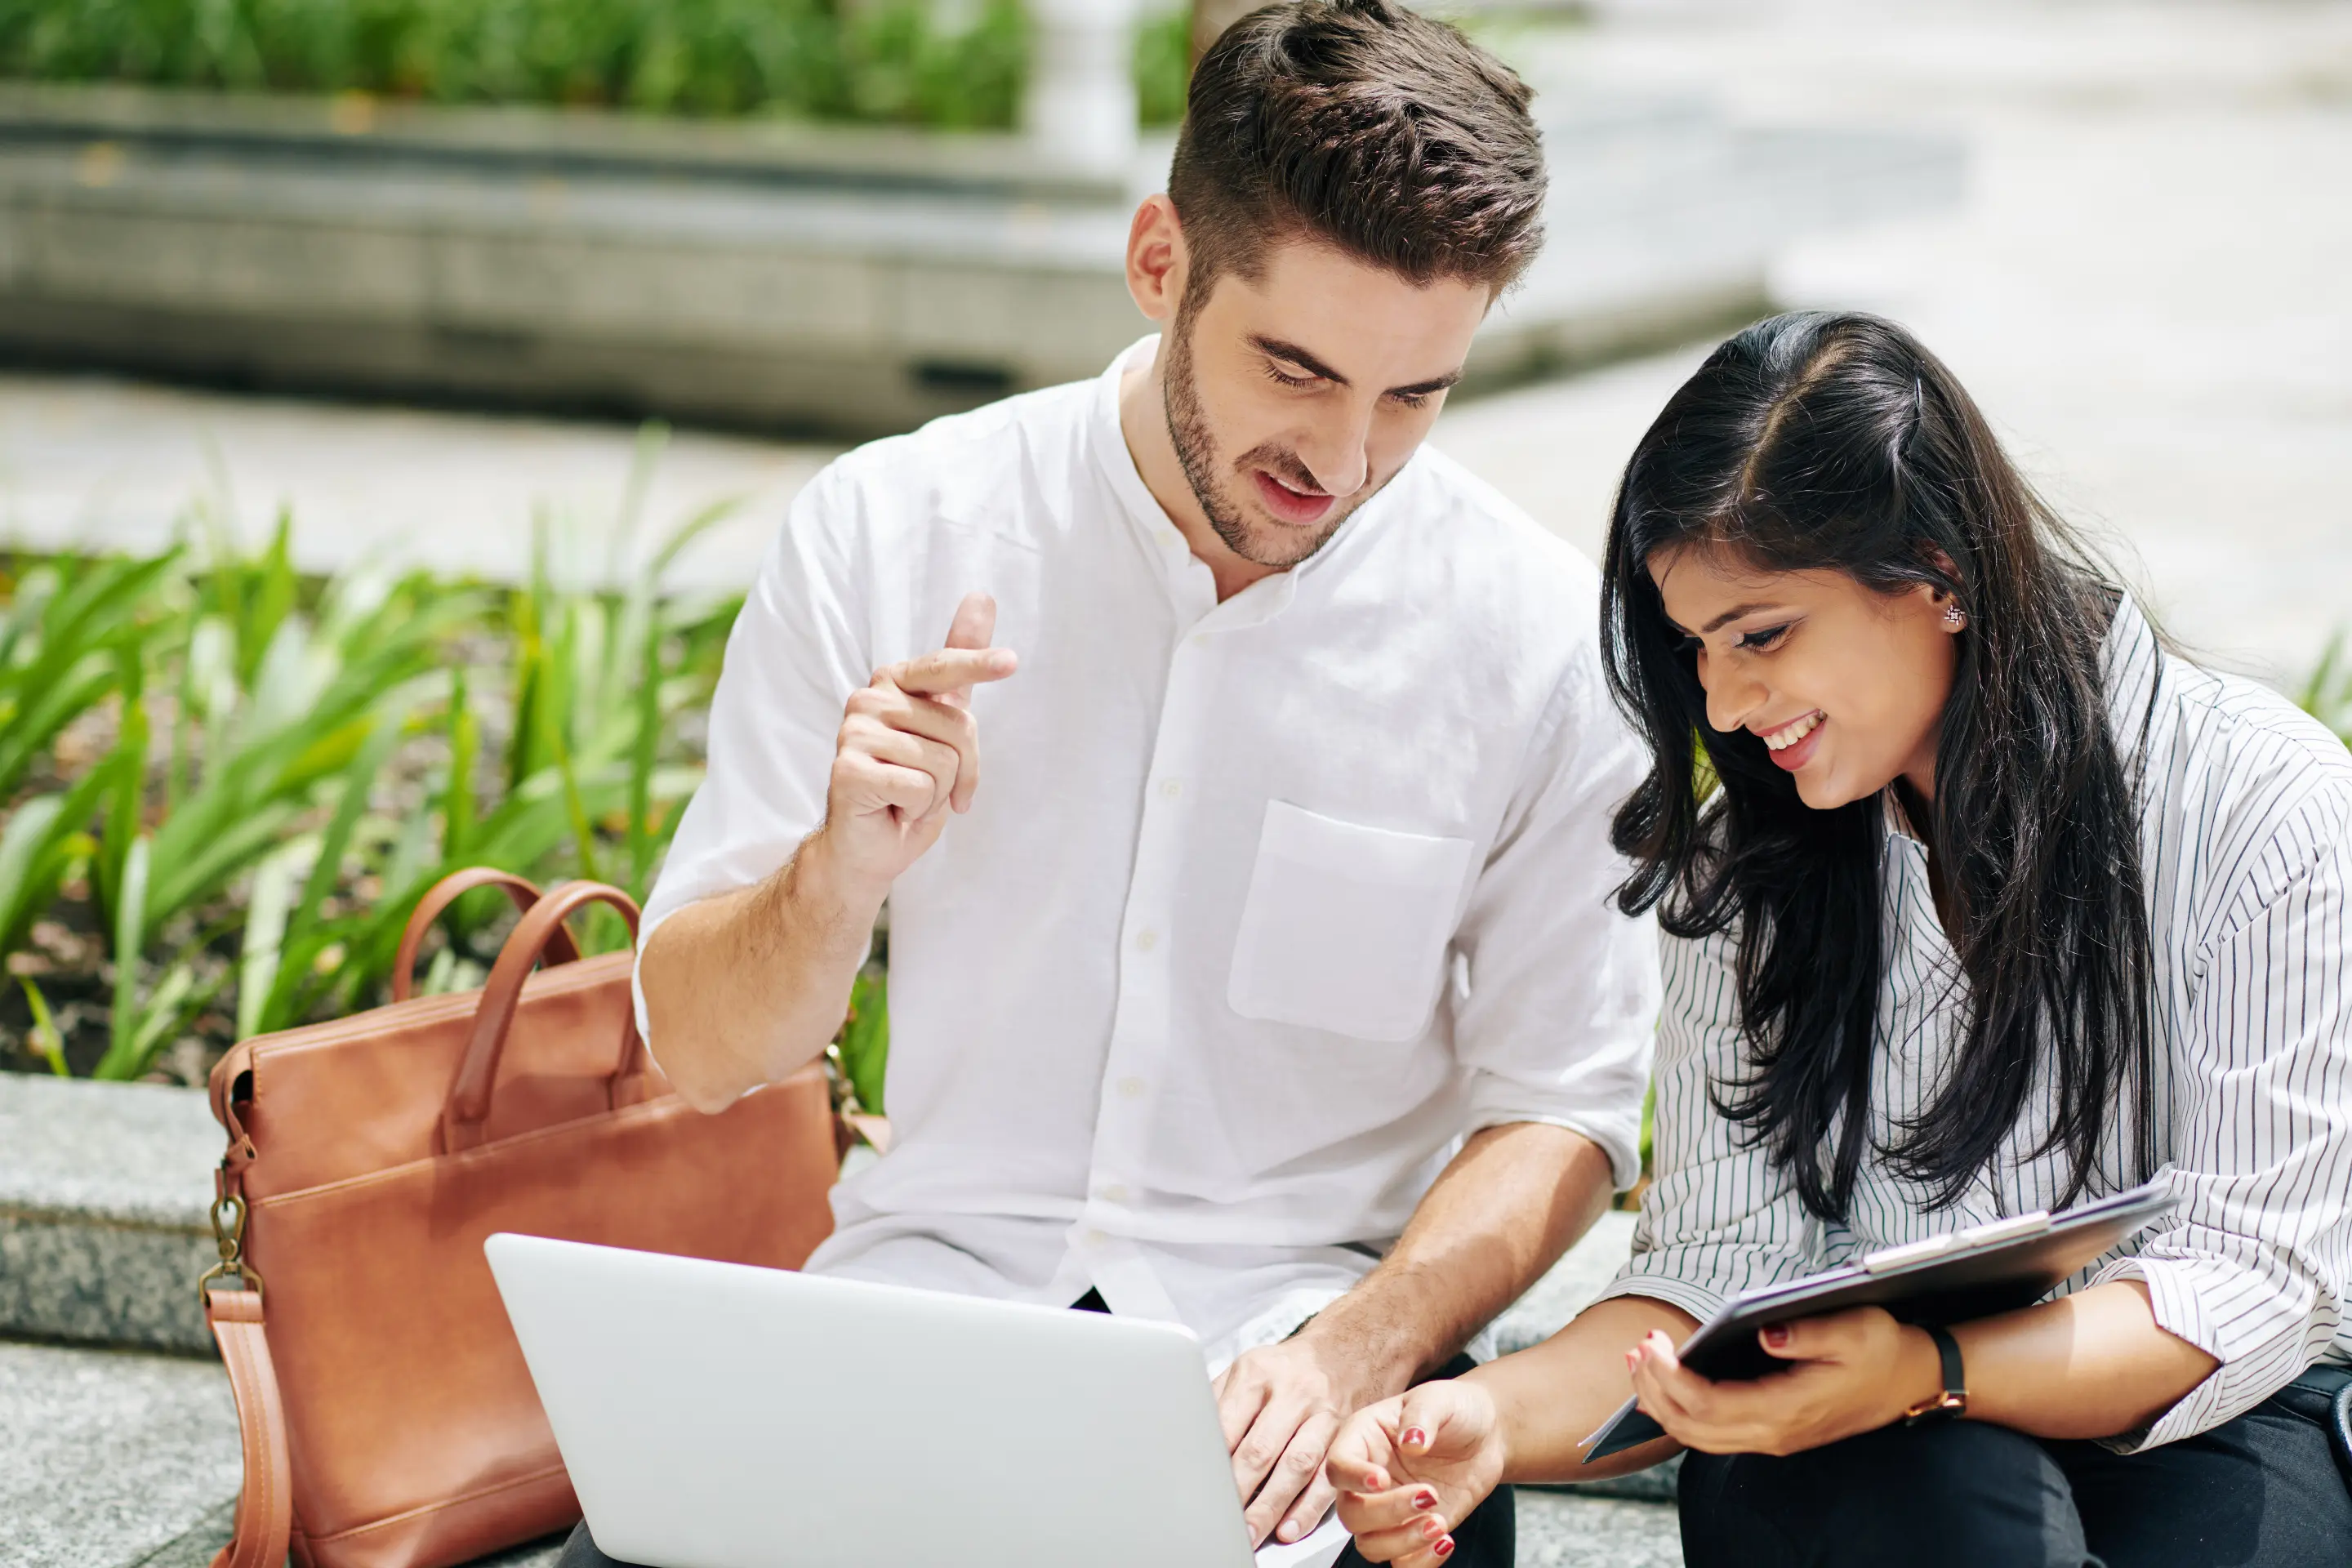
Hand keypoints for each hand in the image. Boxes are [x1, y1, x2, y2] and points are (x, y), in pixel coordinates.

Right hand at [817, 591, 1016, 897]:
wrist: (869, 847)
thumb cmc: (910, 788)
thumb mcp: (943, 724)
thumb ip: (957, 666)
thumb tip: (981, 595)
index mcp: (893, 683)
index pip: (944, 667)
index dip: (978, 664)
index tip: (1012, 661)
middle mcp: (869, 699)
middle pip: (958, 728)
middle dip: (961, 770)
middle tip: (931, 788)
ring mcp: (853, 733)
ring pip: (942, 761)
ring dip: (937, 793)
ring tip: (908, 798)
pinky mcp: (847, 770)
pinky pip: (920, 786)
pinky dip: (917, 809)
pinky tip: (893, 809)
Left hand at [1213, 1336, 1372, 1547]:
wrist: (1346, 1350)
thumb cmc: (1286, 1368)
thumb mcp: (1248, 1367)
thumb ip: (1219, 1401)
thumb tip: (1188, 1440)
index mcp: (1257, 1373)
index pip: (1228, 1424)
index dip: (1213, 1462)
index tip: (1198, 1491)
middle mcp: (1293, 1392)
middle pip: (1261, 1449)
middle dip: (1239, 1492)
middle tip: (1221, 1522)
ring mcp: (1323, 1414)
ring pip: (1296, 1466)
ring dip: (1272, 1506)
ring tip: (1252, 1534)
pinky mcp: (1346, 1436)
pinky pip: (1327, 1476)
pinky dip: (1308, 1508)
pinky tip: (1291, 1528)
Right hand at [1326, 1381, 1504, 1565]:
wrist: (1486, 1435)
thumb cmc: (1455, 1409)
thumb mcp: (1439, 1399)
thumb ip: (1422, 1415)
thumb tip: (1411, 1440)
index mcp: (1364, 1440)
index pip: (1339, 1465)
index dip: (1353, 1477)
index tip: (1382, 1480)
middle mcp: (1369, 1479)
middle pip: (1350, 1512)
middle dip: (1387, 1513)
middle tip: (1429, 1496)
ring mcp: (1389, 1509)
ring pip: (1370, 1544)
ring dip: (1403, 1542)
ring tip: (1439, 1523)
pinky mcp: (1412, 1532)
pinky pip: (1402, 1562)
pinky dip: (1421, 1561)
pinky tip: (1445, 1539)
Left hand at [1625, 1306, 1941, 1456]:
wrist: (1910, 1380)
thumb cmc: (1880, 1349)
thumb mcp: (1855, 1329)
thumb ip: (1809, 1333)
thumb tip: (1767, 1333)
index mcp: (1787, 1409)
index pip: (1709, 1405)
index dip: (1671, 1378)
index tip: (1651, 1343)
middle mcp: (1773, 1433)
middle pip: (1693, 1426)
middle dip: (1655, 1388)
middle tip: (1636, 1345)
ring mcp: (1770, 1437)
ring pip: (1697, 1435)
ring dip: (1661, 1400)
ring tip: (1638, 1360)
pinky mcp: (1770, 1430)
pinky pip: (1711, 1432)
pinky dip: (1679, 1409)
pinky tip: (1662, 1382)